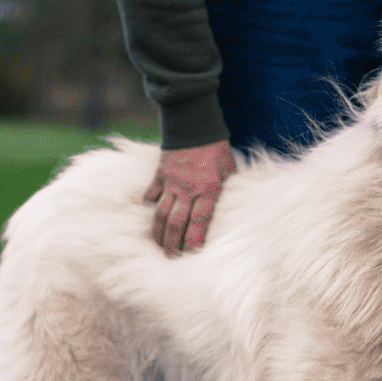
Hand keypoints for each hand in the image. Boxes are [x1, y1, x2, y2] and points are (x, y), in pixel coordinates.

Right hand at [144, 139, 235, 255]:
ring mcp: (171, 183)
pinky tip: (151, 216)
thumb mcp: (229, 170)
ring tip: (160, 245)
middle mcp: (188, 189)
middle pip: (176, 224)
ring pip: (160, 214)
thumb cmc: (217, 148)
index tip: (192, 254)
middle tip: (172, 257)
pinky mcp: (160, 174)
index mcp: (208, 190)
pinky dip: (149, 206)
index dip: (194, 241)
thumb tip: (231, 210)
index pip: (199, 222)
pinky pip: (151, 195)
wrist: (194, 123)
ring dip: (159, 233)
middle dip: (172, 244)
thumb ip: (226, 191)